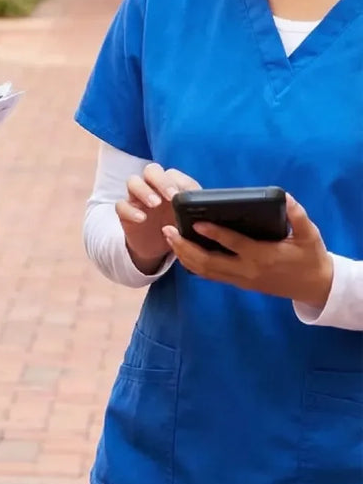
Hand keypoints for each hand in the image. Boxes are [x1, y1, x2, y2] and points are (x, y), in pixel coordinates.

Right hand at [116, 163, 201, 273]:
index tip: (185, 194)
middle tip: (171, 196)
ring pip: (133, 181)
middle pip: (151, 170)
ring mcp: (136, 198)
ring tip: (155, 204)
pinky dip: (130, 210)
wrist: (157, 247)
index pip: (172, 174)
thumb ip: (198, 212)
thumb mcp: (190, 220)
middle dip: (161, 181)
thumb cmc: (178, 228)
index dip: (179, 181)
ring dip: (144, 190)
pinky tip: (142, 219)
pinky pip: (121, 205)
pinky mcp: (125, 212)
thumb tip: (216, 209)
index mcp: (170, 185)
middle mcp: (152, 187)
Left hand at [163, 194, 333, 308]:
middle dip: (185, 247)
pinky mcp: (239, 283)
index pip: (233, 244)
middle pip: (208, 262)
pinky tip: (182, 252)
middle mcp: (247, 269)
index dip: (214, 234)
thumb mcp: (310, 235)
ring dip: (184, 256)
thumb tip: (286, 196)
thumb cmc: (311, 257)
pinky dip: (193, 265)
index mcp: (262, 255)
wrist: (315, 286)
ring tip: (169, 238)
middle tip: (167, 230)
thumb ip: (298, 216)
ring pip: (205, 271)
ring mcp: (241, 279)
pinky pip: (210, 275)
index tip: (196, 223)